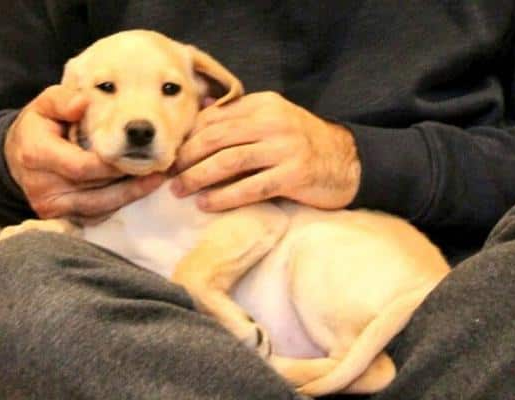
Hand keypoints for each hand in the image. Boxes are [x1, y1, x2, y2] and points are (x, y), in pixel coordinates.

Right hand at [5, 85, 164, 221]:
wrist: (18, 155)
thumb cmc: (40, 125)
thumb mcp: (46, 104)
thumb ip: (63, 100)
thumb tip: (83, 102)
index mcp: (36, 155)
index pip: (81, 167)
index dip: (111, 164)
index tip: (137, 155)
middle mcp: (42, 186)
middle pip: (95, 190)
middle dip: (128, 180)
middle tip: (159, 168)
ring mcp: (51, 206)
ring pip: (99, 207)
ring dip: (129, 195)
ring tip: (156, 179)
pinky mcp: (61, 217)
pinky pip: (96, 215)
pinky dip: (118, 204)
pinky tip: (138, 190)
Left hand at [171, 91, 359, 210]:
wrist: (346, 160)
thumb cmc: (301, 143)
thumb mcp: (273, 120)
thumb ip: (240, 120)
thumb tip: (196, 123)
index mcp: (263, 104)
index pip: (214, 119)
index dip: (188, 137)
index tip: (170, 154)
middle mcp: (273, 121)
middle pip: (216, 138)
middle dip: (186, 157)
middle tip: (167, 174)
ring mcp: (284, 148)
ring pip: (229, 162)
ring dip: (198, 177)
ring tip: (179, 190)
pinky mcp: (293, 175)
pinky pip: (251, 187)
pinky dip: (224, 197)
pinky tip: (206, 204)